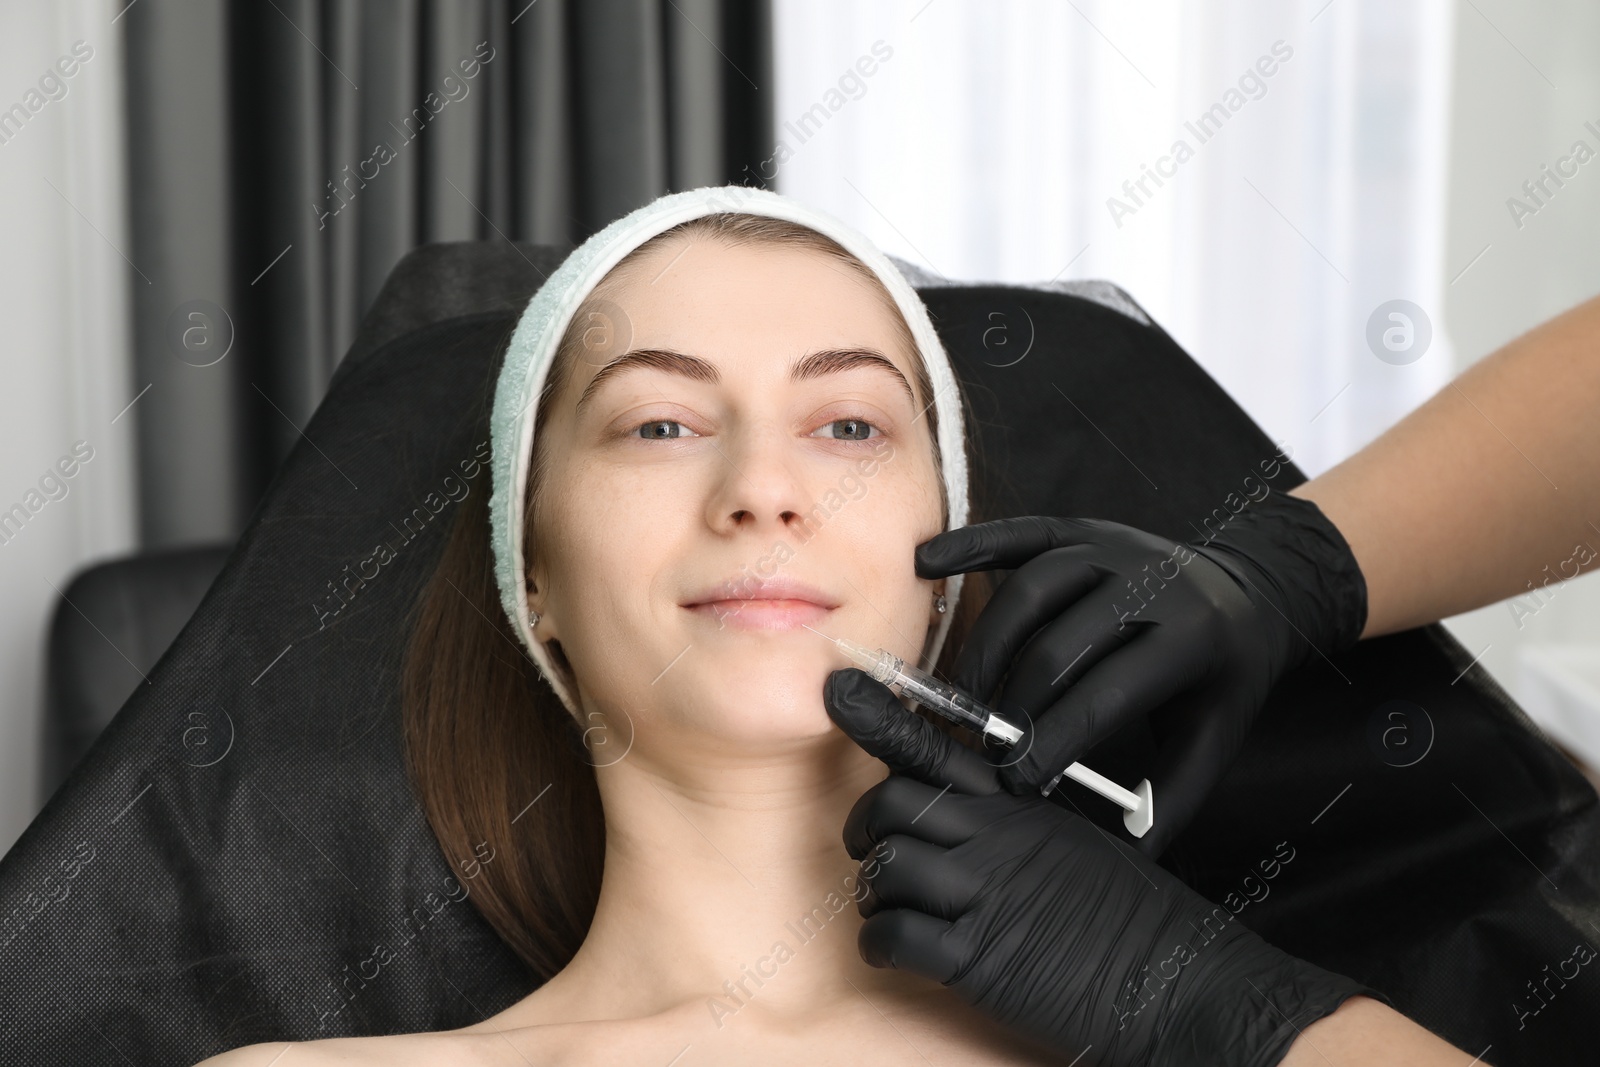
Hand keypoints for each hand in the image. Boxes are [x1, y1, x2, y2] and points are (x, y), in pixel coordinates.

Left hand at [824, 668, 1374, 1066]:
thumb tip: (954, 807)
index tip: (841, 690)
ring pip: (884, 866)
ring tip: (891, 906)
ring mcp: (986, 896)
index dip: (880, 717)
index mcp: (1021, 804)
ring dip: (873, 891)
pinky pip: (892, 936)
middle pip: (893, 803)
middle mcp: (998, 838)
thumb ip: (1013, 817)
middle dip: (868, 830)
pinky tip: (899, 949)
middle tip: (874, 851)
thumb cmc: (1128, 916)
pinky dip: (880, 943)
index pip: (937, 748)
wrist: (1181, 980)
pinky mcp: (978, 960)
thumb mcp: (1073, 841)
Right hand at [915, 490, 1366, 855]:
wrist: (1251, 594)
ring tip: (963, 700)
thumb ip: (1170, 797)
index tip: (1015, 783)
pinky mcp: (1080, 529)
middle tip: (983, 749)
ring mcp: (1113, 547)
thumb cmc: (1222, 678)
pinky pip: (1017, 534)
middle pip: (1062, 644)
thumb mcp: (1215, 738)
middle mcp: (1151, 582)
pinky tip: (924, 566)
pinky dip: (967, 546)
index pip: (1107, 694)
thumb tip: (1126, 859)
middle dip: (1015, 704)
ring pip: (1031, 589)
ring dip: (988, 647)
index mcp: (1192, 639)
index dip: (1054, 741)